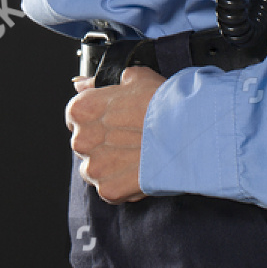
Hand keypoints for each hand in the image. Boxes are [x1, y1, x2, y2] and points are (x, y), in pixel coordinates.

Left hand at [65, 65, 164, 203]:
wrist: (190, 132)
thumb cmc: (165, 104)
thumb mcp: (133, 78)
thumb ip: (99, 82)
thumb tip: (81, 83)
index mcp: (82, 109)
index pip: (76, 116)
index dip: (97, 118)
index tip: (114, 121)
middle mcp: (82, 139)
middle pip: (85, 144)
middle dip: (104, 142)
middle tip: (131, 137)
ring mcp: (94, 168)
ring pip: (95, 168)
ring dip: (111, 165)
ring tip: (137, 155)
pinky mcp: (108, 190)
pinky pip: (109, 189)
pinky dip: (123, 184)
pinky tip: (140, 170)